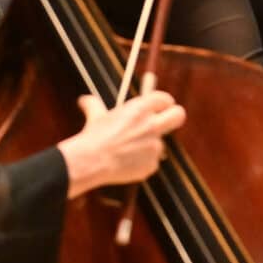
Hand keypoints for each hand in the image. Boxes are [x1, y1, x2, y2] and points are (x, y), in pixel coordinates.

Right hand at [58, 90, 185, 198]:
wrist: (91, 162)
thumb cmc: (93, 136)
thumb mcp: (95, 116)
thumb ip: (94, 105)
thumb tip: (84, 99)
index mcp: (141, 108)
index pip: (165, 99)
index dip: (163, 103)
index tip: (160, 107)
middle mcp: (152, 125)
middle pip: (178, 115)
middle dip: (175, 116)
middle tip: (167, 121)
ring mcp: (154, 145)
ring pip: (160, 143)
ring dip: (149, 146)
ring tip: (128, 151)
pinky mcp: (152, 164)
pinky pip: (152, 162)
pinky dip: (142, 163)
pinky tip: (127, 164)